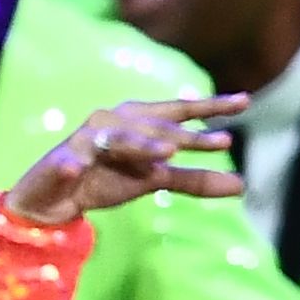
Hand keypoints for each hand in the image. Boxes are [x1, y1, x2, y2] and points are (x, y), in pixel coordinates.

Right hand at [3, 97, 245, 229]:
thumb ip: (194, 180)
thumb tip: (243, 184)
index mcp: (137, 121)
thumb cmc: (106, 179)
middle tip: (223, 142)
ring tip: (166, 155)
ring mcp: (86, 142)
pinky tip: (72, 169)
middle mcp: (113, 122)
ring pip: (119, 142)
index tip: (245, 102)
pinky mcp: (60, 163)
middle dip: (187, 135)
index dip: (210, 106)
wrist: (54, 197)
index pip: (179, 110)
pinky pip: (67, 165)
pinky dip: (69, 166)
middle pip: (155, 125)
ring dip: (142, 146)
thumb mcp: (154, 179)